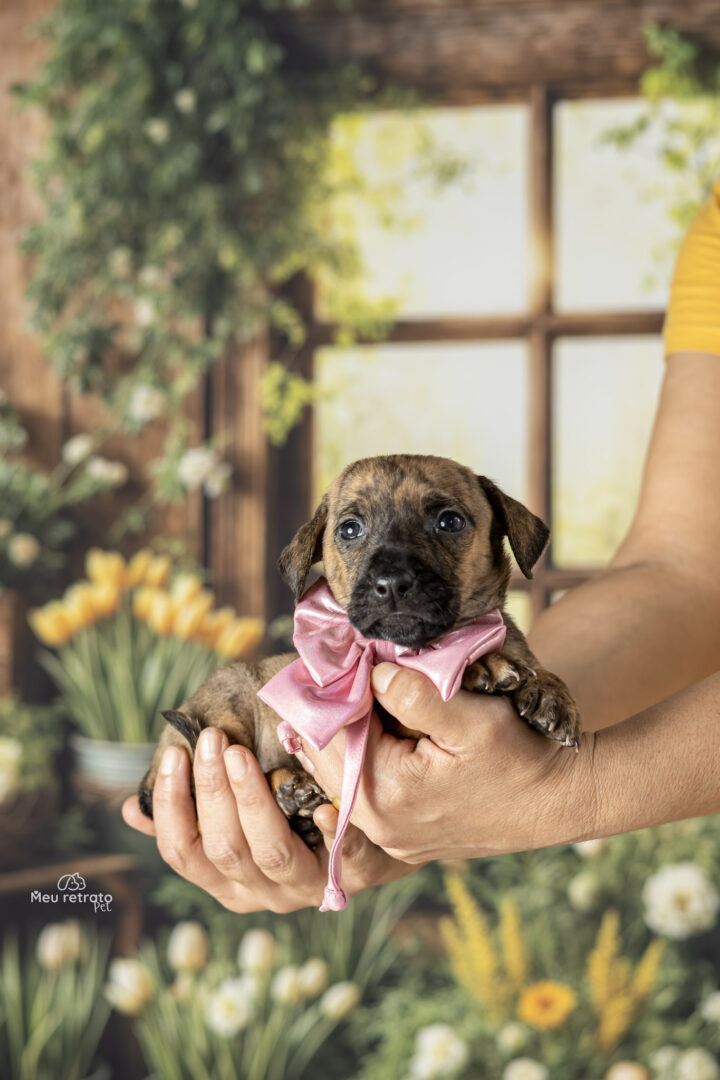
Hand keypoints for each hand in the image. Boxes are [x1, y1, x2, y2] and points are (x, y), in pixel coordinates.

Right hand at [122, 727, 412, 912]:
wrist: (370, 822)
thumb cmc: (288, 804)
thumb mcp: (235, 801)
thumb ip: (191, 806)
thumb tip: (133, 810)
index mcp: (223, 877)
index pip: (182, 852)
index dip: (172, 807)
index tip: (175, 756)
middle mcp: (259, 890)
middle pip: (224, 849)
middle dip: (213, 790)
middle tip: (214, 738)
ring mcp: (306, 887)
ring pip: (270, 851)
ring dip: (253, 800)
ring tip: (243, 753)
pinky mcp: (354, 876)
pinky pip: (343, 859)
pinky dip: (331, 833)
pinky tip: (324, 806)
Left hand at [294, 663, 598, 863]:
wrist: (558, 802)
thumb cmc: (522, 757)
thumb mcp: (474, 718)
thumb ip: (416, 695)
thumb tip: (372, 672)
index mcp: (390, 793)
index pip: (334, 732)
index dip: (333, 689)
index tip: (338, 653)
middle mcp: (380, 824)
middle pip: (328, 758)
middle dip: (331, 710)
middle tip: (332, 667)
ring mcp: (390, 836)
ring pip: (340, 777)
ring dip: (342, 734)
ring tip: (346, 691)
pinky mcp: (402, 836)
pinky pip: (361, 793)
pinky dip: (359, 757)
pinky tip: (366, 728)